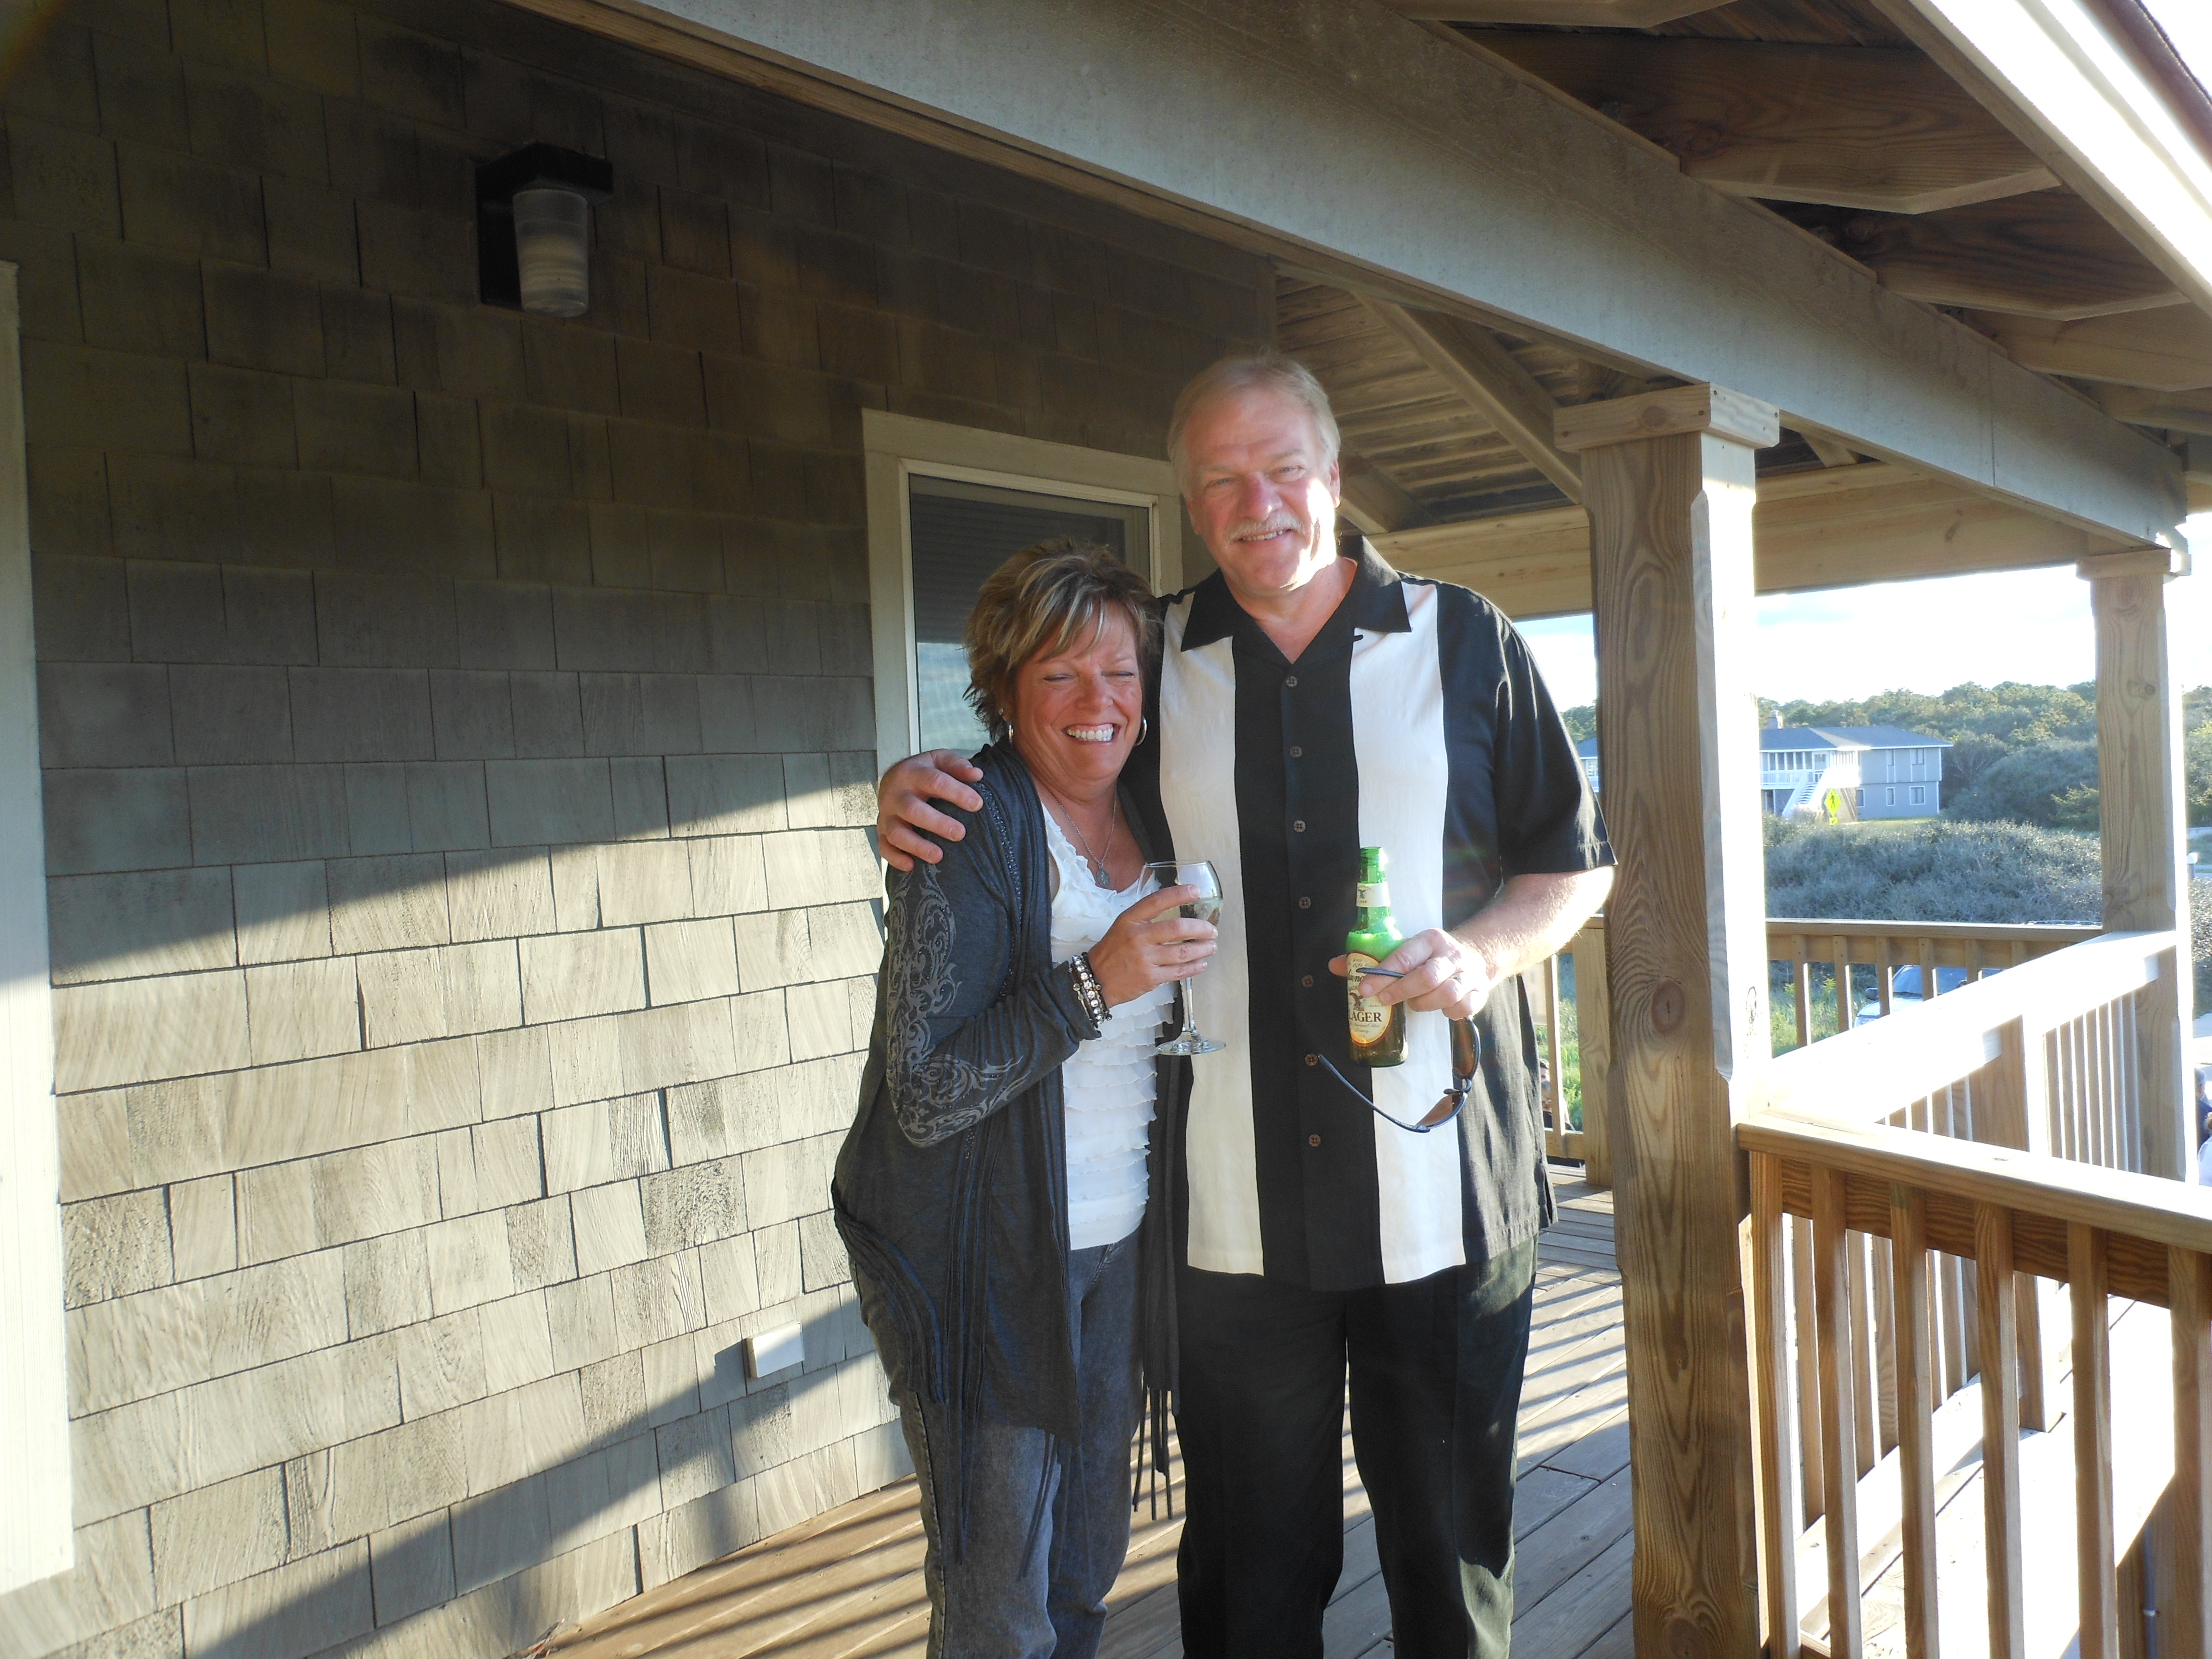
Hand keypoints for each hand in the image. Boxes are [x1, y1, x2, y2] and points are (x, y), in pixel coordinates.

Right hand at [876, 751, 984, 870]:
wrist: (893, 779)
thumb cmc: (923, 772)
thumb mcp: (939, 760)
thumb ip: (957, 765)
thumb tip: (977, 775)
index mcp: (912, 773)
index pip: (935, 781)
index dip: (957, 793)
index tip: (977, 804)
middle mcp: (896, 795)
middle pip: (913, 811)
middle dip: (937, 824)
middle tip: (960, 834)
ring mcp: (887, 815)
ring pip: (897, 833)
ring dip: (917, 846)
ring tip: (939, 856)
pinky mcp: (882, 832)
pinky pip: (884, 847)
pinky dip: (896, 858)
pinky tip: (912, 866)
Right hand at [1086, 886, 1216, 1009]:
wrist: (1096, 979)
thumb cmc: (1112, 951)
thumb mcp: (1123, 926)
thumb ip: (1146, 918)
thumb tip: (1177, 914)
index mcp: (1130, 920)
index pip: (1158, 901)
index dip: (1179, 894)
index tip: (1196, 891)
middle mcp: (1137, 937)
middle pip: (1177, 929)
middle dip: (1200, 929)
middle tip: (1211, 930)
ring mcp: (1144, 959)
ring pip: (1182, 952)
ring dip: (1202, 949)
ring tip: (1211, 946)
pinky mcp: (1150, 978)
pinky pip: (1179, 972)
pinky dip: (1194, 967)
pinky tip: (1201, 963)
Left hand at [1328, 928, 1497, 1020]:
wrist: (1477, 955)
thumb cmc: (1431, 956)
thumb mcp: (1407, 948)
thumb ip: (1373, 958)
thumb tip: (1335, 965)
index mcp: (1430, 939)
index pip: (1405, 955)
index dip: (1384, 973)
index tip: (1365, 987)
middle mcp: (1451, 955)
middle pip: (1427, 977)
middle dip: (1401, 991)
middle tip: (1384, 999)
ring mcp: (1468, 974)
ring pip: (1447, 994)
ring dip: (1424, 1004)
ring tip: (1414, 1004)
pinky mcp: (1479, 992)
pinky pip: (1463, 1008)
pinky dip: (1448, 1013)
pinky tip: (1439, 1009)